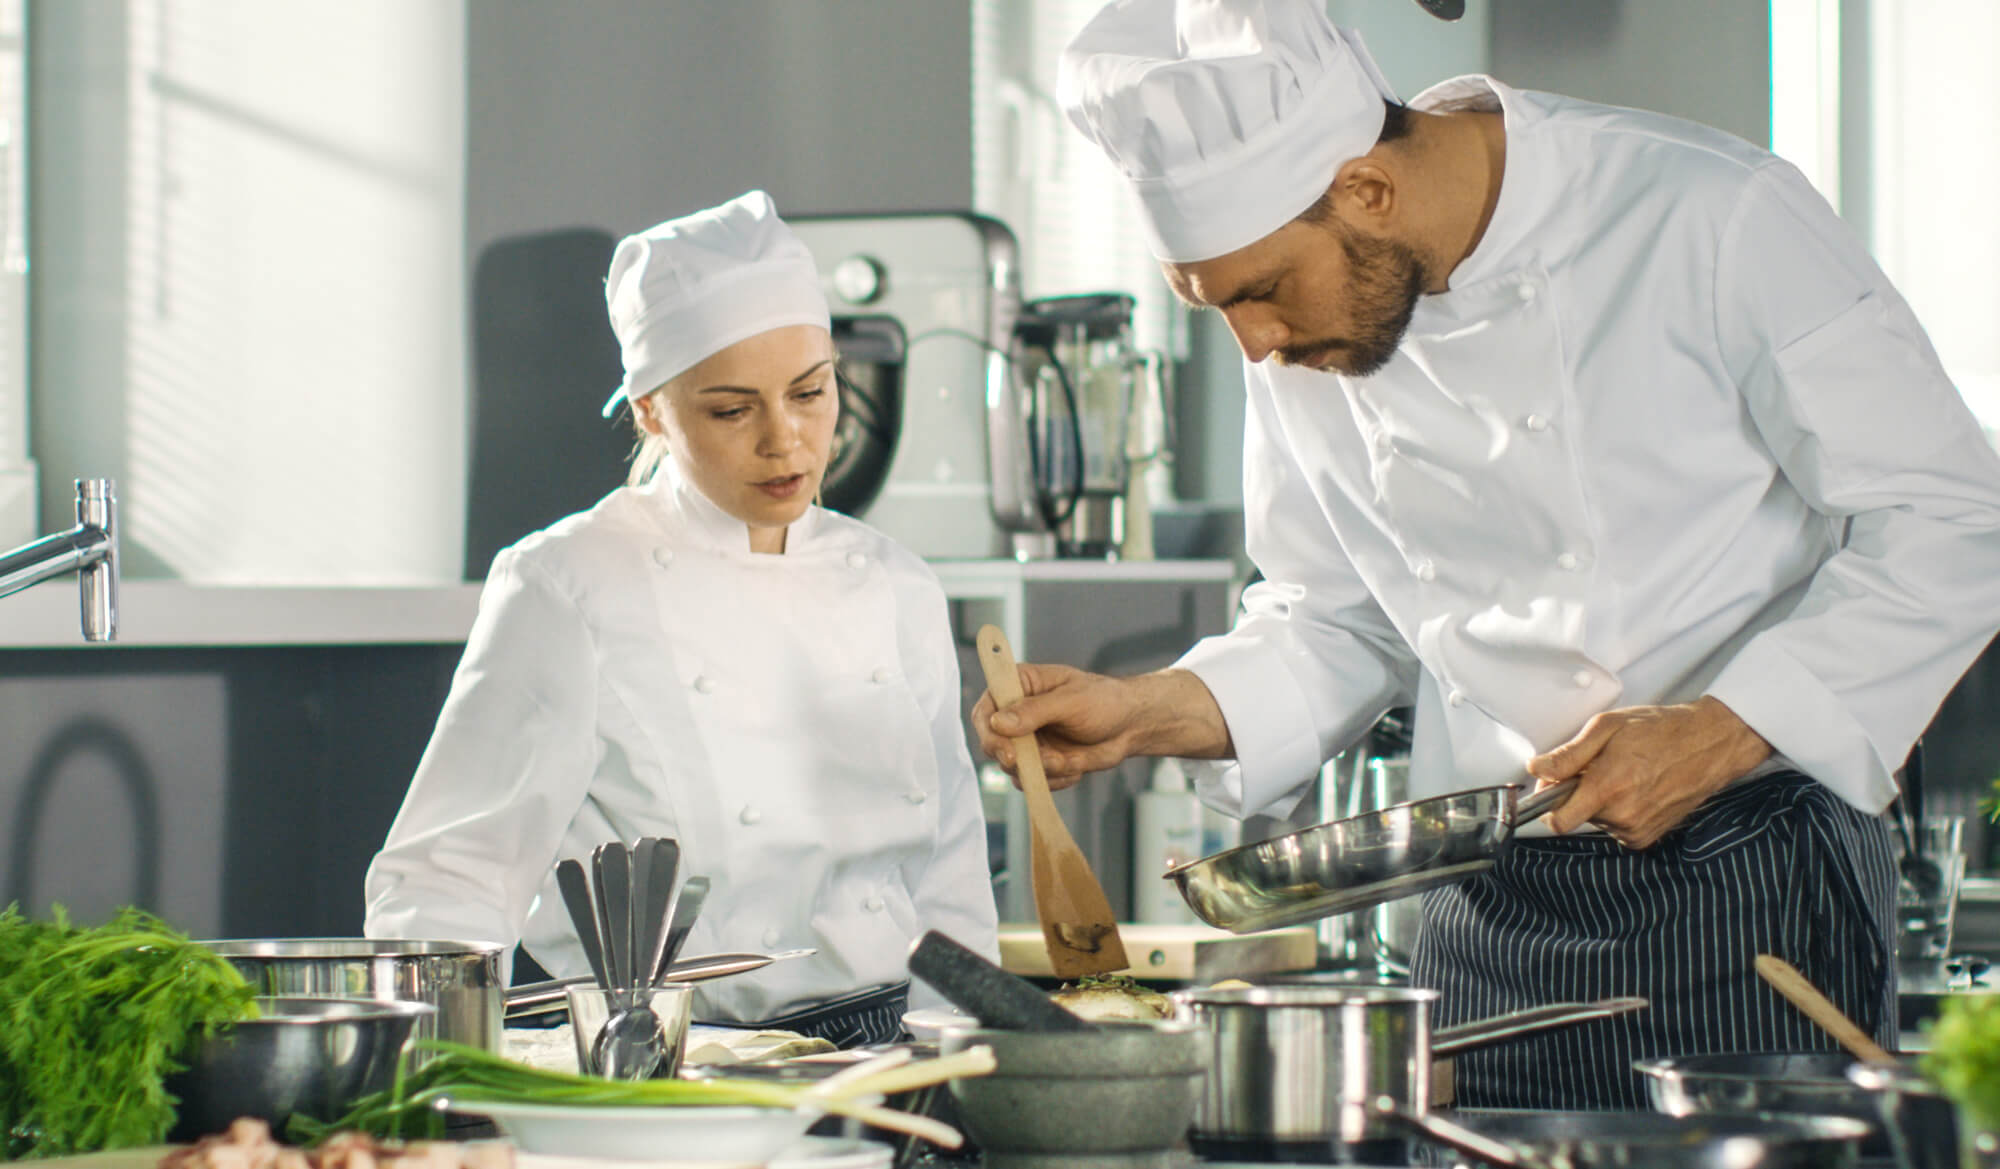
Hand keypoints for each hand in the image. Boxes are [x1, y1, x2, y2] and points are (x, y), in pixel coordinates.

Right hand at [972, 665, 1229, 790]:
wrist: (1131, 725)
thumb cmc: (1104, 701)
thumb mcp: (1071, 700)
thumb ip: (1035, 711)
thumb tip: (999, 723)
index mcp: (1019, 687)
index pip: (986, 709)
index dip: (988, 730)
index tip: (1006, 748)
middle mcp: (1017, 715)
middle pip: (992, 742)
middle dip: (1014, 757)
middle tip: (1038, 762)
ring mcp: (1028, 742)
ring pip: (1012, 767)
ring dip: (1040, 770)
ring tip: (1068, 760)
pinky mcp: (1041, 763)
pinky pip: (1034, 781)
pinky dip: (1055, 780)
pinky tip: (1076, 766)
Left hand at [1526, 695, 1770, 848]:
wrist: (1709, 744)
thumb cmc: (1661, 731)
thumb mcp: (1606, 728)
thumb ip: (1567, 755)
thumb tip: (1537, 769)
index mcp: (1608, 788)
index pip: (1557, 821)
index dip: (1547, 801)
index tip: (1552, 785)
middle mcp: (1623, 815)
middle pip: (1576, 814)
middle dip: (1579, 791)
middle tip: (1601, 765)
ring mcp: (1638, 829)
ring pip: (1597, 820)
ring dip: (1602, 800)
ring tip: (1625, 773)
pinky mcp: (1649, 837)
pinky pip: (1617, 827)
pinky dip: (1619, 810)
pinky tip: (1637, 788)